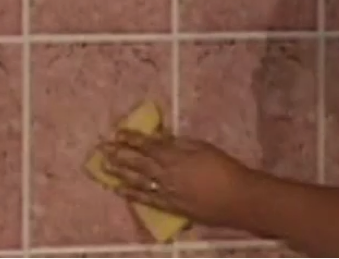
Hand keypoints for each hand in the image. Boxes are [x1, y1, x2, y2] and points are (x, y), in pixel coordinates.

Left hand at [101, 131, 252, 227]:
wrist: (236, 197)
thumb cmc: (224, 168)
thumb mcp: (202, 147)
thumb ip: (180, 143)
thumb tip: (162, 137)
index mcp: (175, 156)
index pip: (148, 145)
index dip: (132, 138)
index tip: (118, 132)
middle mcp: (166, 174)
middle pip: (138, 163)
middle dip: (119, 154)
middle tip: (102, 149)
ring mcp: (166, 191)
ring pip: (137, 181)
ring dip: (120, 174)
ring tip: (105, 168)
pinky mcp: (170, 206)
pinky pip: (146, 199)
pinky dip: (132, 194)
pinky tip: (120, 191)